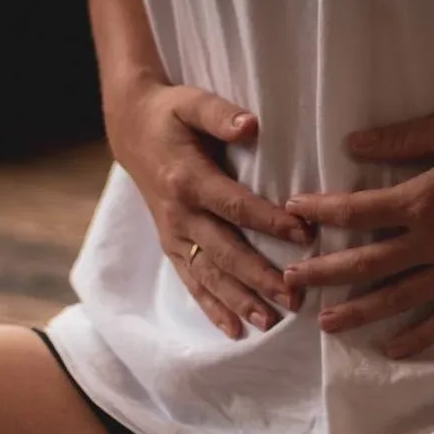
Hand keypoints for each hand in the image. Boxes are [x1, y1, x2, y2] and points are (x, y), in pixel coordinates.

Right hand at [105, 77, 313, 337]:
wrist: (130, 130)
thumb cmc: (170, 114)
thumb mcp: (192, 102)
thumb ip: (220, 115)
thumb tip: (251, 125)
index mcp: (189, 179)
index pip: (235, 205)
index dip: (269, 221)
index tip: (304, 234)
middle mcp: (180, 214)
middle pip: (225, 251)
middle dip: (259, 276)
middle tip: (294, 296)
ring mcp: (174, 235)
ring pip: (209, 274)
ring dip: (239, 301)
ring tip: (269, 322)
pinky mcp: (171, 247)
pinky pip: (192, 282)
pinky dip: (212, 308)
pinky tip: (235, 331)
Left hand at [281, 110, 433, 357]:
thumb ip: (402, 140)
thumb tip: (351, 143)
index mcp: (424, 200)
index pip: (358, 211)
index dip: (321, 212)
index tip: (293, 213)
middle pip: (367, 264)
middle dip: (324, 273)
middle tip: (289, 283)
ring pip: (399, 299)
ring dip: (359, 312)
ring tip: (326, 324)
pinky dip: (419, 336)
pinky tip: (392, 348)